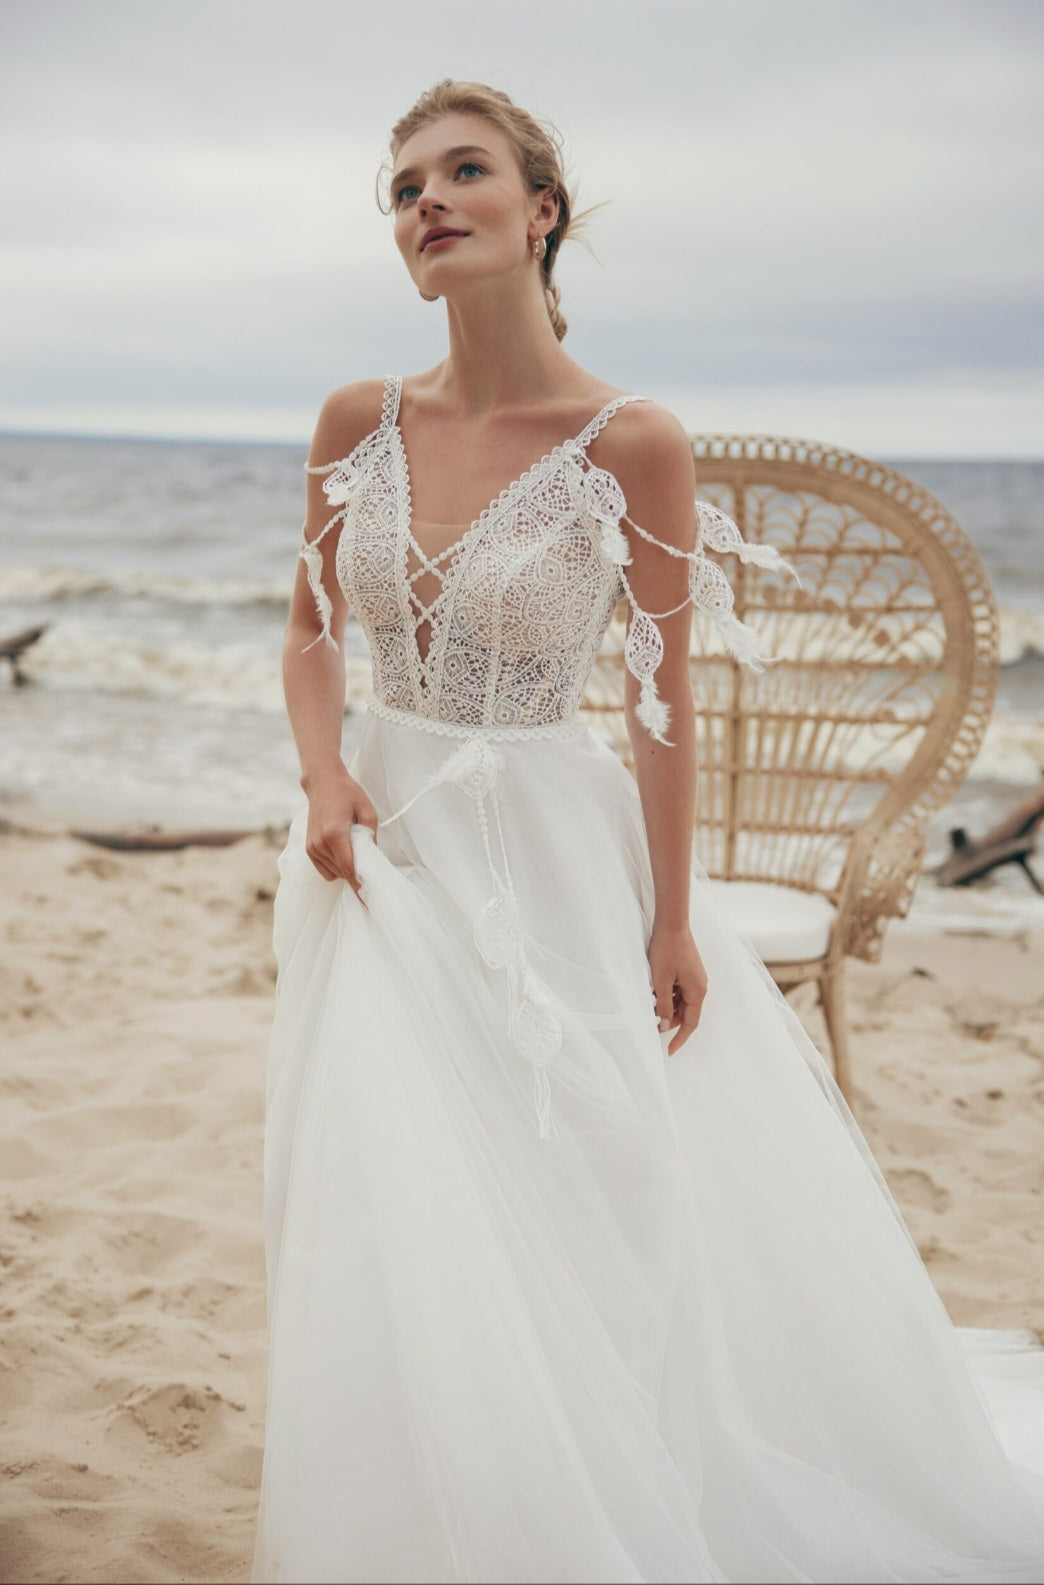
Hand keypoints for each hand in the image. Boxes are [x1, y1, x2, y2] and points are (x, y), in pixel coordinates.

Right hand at [303, 765, 378, 898]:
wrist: (322, 783)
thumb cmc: (347, 794)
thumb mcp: (368, 811)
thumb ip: (371, 837)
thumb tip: (373, 858)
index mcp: (336, 834)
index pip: (350, 869)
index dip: (359, 887)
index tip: (367, 902)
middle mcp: (321, 843)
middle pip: (343, 873)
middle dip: (357, 873)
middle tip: (367, 858)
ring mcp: (312, 847)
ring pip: (335, 873)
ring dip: (346, 867)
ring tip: (350, 845)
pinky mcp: (308, 849)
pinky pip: (325, 870)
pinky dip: (335, 867)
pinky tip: (341, 851)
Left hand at [648, 923, 707, 1056]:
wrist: (672, 922)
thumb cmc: (667, 950)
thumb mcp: (661, 981)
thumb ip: (664, 1006)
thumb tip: (665, 1026)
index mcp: (697, 991)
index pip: (691, 1023)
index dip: (680, 1039)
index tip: (670, 1052)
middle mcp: (699, 986)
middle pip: (686, 1013)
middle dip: (670, 1022)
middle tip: (652, 1027)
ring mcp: (694, 977)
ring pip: (681, 1001)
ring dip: (667, 1007)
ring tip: (650, 1008)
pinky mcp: (687, 970)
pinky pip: (679, 990)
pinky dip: (667, 995)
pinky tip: (654, 993)